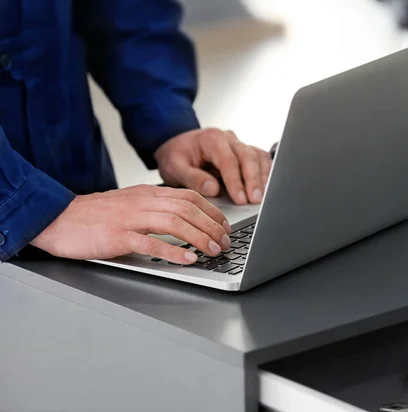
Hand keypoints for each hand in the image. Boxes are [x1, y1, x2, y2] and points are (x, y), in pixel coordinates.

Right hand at [30, 185, 232, 263]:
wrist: (58, 218)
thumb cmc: (94, 215)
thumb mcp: (129, 204)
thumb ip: (154, 208)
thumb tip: (183, 219)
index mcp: (147, 193)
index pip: (189, 196)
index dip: (212, 211)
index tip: (225, 224)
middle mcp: (143, 202)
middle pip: (188, 208)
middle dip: (212, 225)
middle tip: (225, 241)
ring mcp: (130, 218)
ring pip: (175, 222)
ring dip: (199, 237)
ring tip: (214, 250)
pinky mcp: (118, 236)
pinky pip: (151, 243)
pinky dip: (173, 252)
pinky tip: (188, 259)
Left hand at [155, 128, 272, 204]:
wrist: (178, 147)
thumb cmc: (176, 156)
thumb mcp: (174, 167)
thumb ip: (192, 178)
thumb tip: (214, 189)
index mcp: (211, 139)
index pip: (228, 160)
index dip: (236, 180)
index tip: (240, 198)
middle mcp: (228, 139)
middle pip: (248, 156)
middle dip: (253, 180)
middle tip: (256, 200)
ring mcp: (239, 145)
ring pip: (258, 157)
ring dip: (262, 178)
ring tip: (262, 197)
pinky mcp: (245, 153)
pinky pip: (261, 160)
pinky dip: (265, 174)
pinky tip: (265, 189)